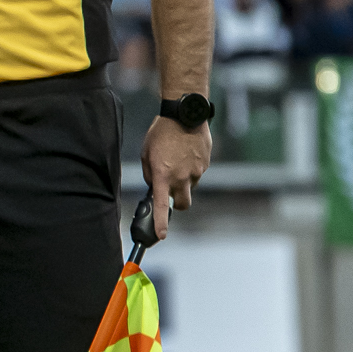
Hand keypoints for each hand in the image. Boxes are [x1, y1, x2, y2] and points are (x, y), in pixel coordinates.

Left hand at [140, 117, 211, 239]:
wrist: (185, 115)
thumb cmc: (161, 133)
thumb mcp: (146, 154)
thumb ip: (151, 174)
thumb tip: (155, 185)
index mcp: (163, 175)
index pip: (161, 205)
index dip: (161, 222)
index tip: (161, 236)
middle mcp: (181, 177)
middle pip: (183, 204)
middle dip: (178, 204)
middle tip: (171, 194)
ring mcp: (196, 172)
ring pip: (190, 186)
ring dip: (184, 181)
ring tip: (177, 160)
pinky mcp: (205, 164)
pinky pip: (197, 173)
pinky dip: (191, 168)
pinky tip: (186, 153)